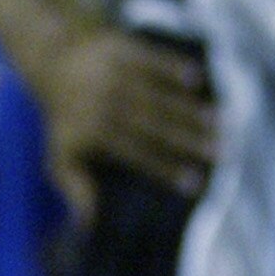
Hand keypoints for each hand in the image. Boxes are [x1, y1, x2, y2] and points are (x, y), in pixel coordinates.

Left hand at [39, 23, 218, 219]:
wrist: (53, 59)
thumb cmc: (65, 118)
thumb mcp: (60, 156)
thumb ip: (75, 189)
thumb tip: (88, 226)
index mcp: (93, 131)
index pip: (137, 154)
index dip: (166, 169)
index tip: (195, 184)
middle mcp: (104, 102)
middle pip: (153, 125)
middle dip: (188, 140)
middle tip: (221, 153)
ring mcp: (113, 74)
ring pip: (158, 95)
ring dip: (189, 108)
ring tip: (220, 122)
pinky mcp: (120, 48)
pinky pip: (151, 60)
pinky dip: (173, 68)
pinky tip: (198, 79)